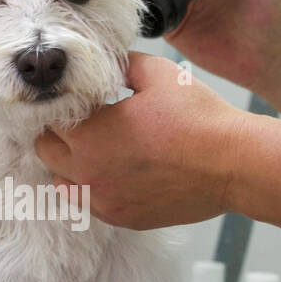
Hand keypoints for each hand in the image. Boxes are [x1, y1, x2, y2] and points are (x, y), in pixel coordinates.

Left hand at [35, 52, 248, 229]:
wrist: (233, 164)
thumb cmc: (198, 117)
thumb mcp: (157, 74)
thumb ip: (122, 65)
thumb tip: (109, 64)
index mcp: (89, 134)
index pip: (50, 120)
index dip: (64, 107)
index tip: (83, 102)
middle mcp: (87, 172)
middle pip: (48, 153)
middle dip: (60, 136)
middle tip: (88, 124)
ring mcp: (103, 200)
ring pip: (64, 184)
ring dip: (73, 166)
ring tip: (101, 151)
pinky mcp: (123, 218)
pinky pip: (91, 205)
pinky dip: (96, 189)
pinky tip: (117, 175)